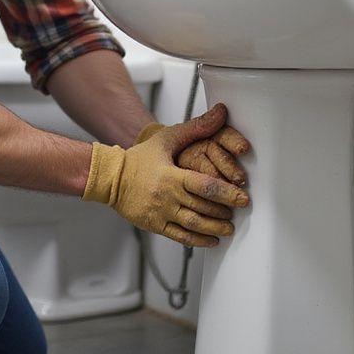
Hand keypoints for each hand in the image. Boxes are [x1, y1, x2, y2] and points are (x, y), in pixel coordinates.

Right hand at [83, 104, 249, 246]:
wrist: (111, 178)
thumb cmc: (139, 158)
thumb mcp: (166, 139)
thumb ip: (196, 128)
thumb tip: (221, 113)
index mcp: (172, 175)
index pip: (204, 186)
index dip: (227, 193)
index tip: (242, 197)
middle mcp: (167, 196)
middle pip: (203, 207)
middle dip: (225, 211)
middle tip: (239, 209)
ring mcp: (161, 213)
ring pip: (194, 224)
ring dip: (215, 227)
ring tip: (228, 226)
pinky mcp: (155, 225)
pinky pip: (181, 237)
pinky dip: (199, 240)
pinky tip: (212, 240)